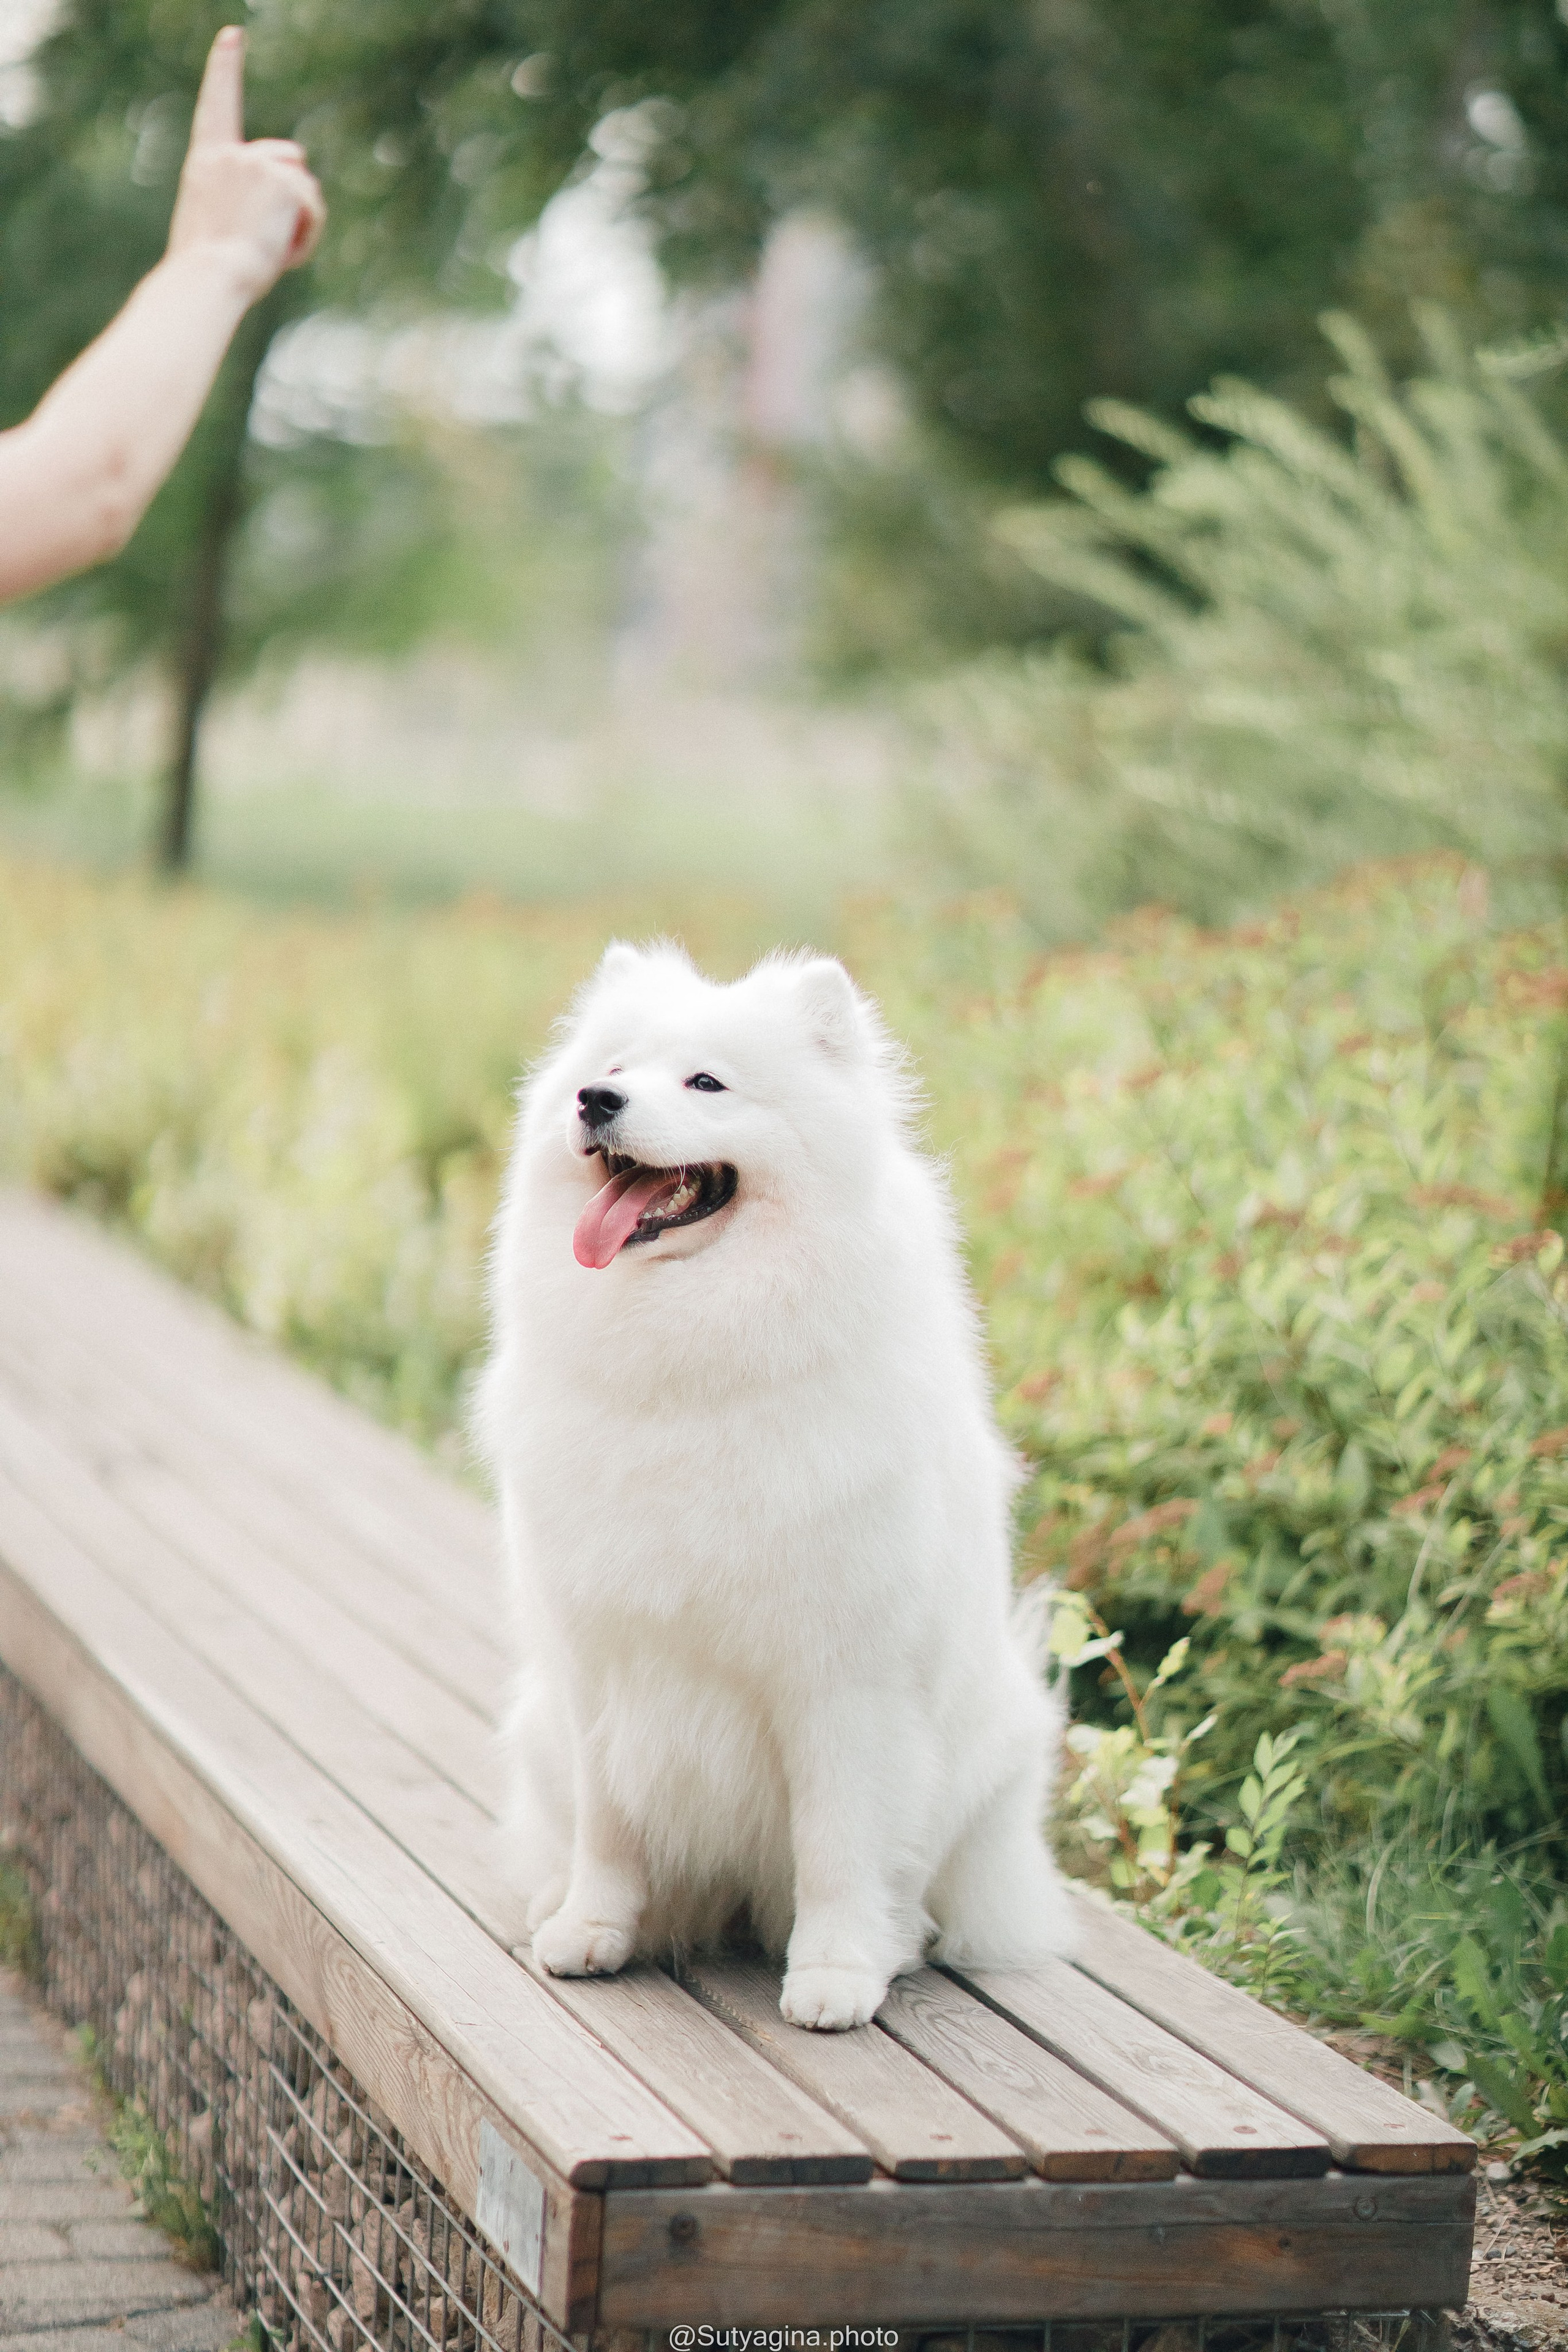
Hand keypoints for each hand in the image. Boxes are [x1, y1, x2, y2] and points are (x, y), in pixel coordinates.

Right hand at [166, 26, 324, 301]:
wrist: (209, 278)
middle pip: (289, 155)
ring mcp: (259, 164)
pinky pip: (314, 208)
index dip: (225, 68)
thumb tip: (293, 163)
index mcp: (206, 161)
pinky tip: (283, 252)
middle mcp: (232, 154)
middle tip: (270, 231)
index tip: (233, 35)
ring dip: (300, 221)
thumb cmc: (208, 267)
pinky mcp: (285, 182)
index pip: (217, 105)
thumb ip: (242, 192)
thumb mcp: (214, 220)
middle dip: (295, 188)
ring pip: (305, 187)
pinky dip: (308, 235)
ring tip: (270, 249)